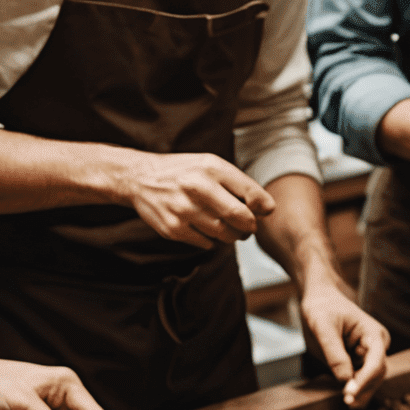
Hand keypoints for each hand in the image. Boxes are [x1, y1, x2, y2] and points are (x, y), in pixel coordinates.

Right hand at [118, 152, 274, 248]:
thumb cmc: (186, 172)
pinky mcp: (172, 229)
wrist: (141, 178)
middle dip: (251, 226)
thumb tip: (268, 209)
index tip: (265, 211)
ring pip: (224, 234)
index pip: (251, 193)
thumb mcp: (212, 165)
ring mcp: (183, 210)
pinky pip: (206, 244)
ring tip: (231, 229)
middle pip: (240, 218)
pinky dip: (213, 241)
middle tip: (250, 226)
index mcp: (211, 168)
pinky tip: (208, 230)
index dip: (264, 207)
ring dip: (234, 236)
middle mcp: (197, 187)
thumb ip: (240, 184)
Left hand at [299, 285, 389, 408]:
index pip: (376, 362)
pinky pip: (360, 379)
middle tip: (347, 402)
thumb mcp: (323, 327)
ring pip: (371, 380)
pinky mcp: (358, 361)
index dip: (365, 380)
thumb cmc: (322, 308)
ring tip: (347, 403)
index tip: (350, 393)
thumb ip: (334, 353)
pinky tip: (346, 397)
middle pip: (377, 374)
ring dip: (361, 392)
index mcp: (373, 334)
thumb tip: (345, 380)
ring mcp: (368, 354)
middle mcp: (376, 346)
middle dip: (364, 389)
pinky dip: (355, 389)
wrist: (319, 300)